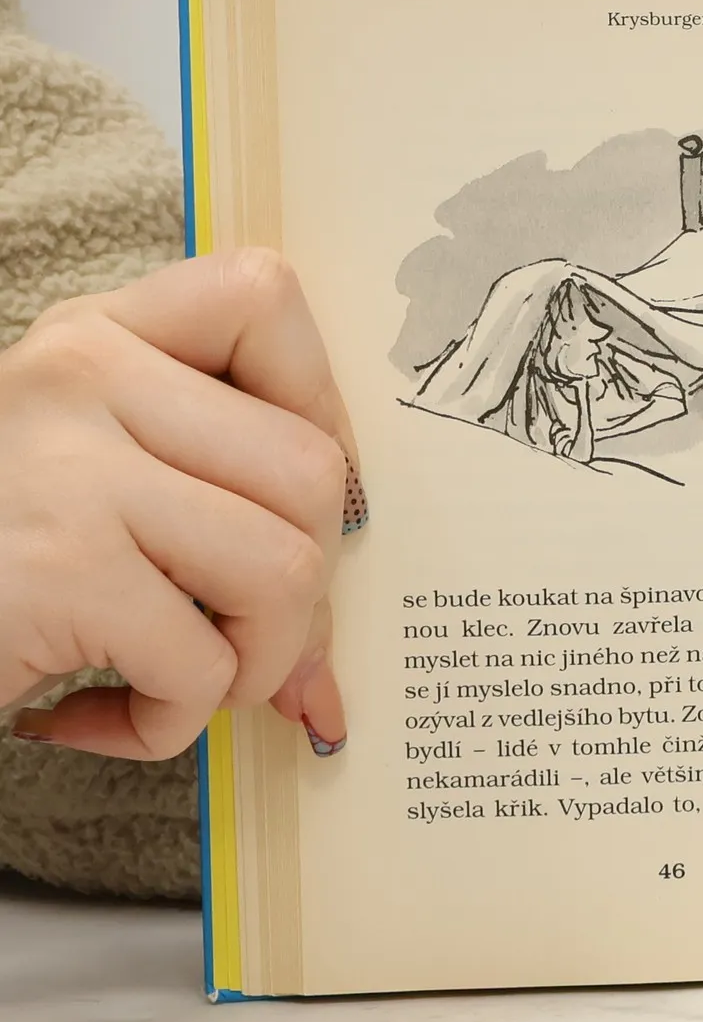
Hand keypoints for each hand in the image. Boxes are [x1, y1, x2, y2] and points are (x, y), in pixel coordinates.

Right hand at [0, 250, 362, 759]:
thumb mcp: (89, 497)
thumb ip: (215, 525)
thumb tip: (326, 678)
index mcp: (94, 337)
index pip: (263, 297)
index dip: (321, 408)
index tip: (292, 498)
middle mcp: (78, 373)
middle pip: (312, 470)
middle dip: (302, 589)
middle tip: (227, 640)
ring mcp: (65, 466)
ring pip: (286, 569)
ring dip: (251, 665)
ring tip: (168, 685)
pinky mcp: (57, 567)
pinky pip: (203, 664)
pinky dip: (167, 724)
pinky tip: (84, 717)